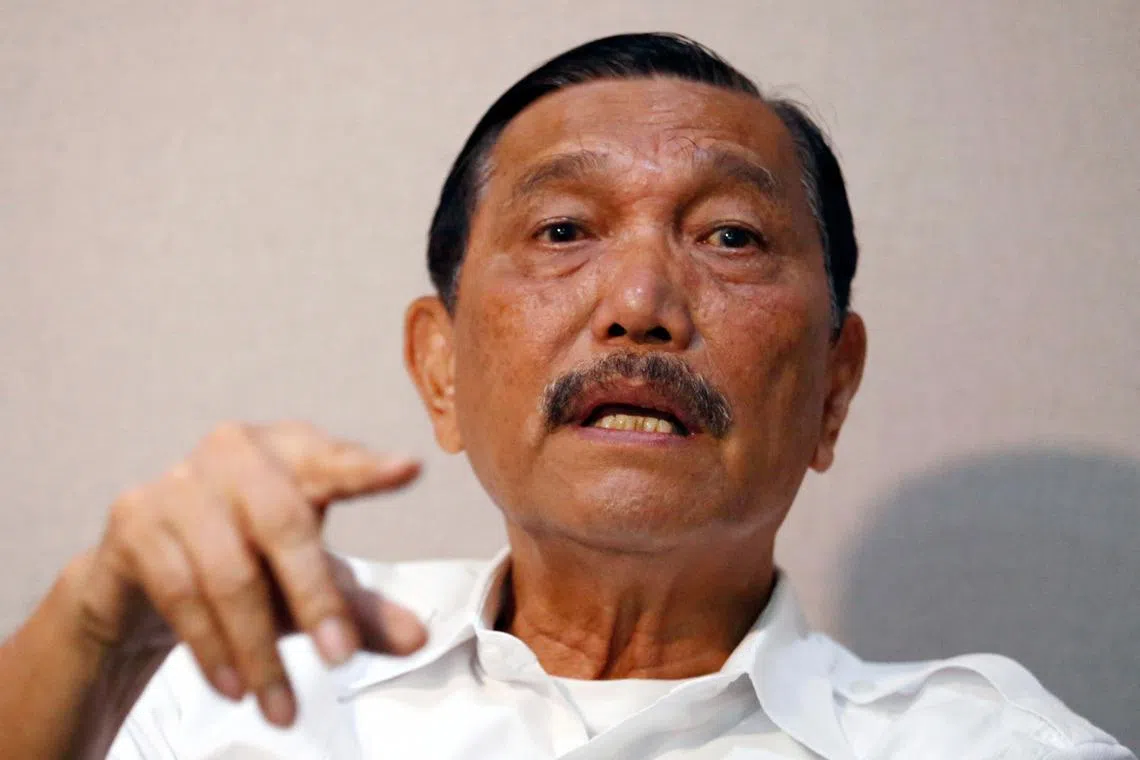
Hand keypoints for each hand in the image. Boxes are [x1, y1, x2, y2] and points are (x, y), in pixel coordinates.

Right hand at [73, 421, 426, 726]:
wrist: (146, 574)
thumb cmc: (249, 560)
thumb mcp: (311, 582)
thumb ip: (362, 608)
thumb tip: (417, 637)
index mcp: (294, 451)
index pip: (337, 460)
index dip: (368, 468)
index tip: (409, 469)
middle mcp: (237, 452)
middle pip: (284, 523)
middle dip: (316, 599)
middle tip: (340, 658)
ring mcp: (182, 483)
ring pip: (230, 573)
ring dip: (259, 650)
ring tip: (282, 706)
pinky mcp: (136, 520)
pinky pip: (180, 592)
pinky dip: (212, 648)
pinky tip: (235, 687)